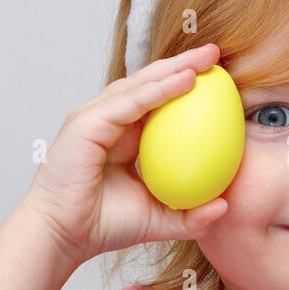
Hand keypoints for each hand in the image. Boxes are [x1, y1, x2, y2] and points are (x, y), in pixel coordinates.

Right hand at [19, 41, 228, 268]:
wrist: (63, 236)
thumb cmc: (102, 226)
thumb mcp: (158, 219)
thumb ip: (190, 215)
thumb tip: (225, 207)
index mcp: (123, 136)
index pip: (157, 101)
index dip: (185, 85)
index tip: (219, 78)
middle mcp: (109, 120)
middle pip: (150, 83)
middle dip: (183, 65)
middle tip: (216, 53)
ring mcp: (96, 118)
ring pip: (140, 85)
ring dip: (174, 68)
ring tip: (205, 58)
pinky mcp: (87, 123)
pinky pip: (130, 102)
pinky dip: (158, 90)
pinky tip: (185, 80)